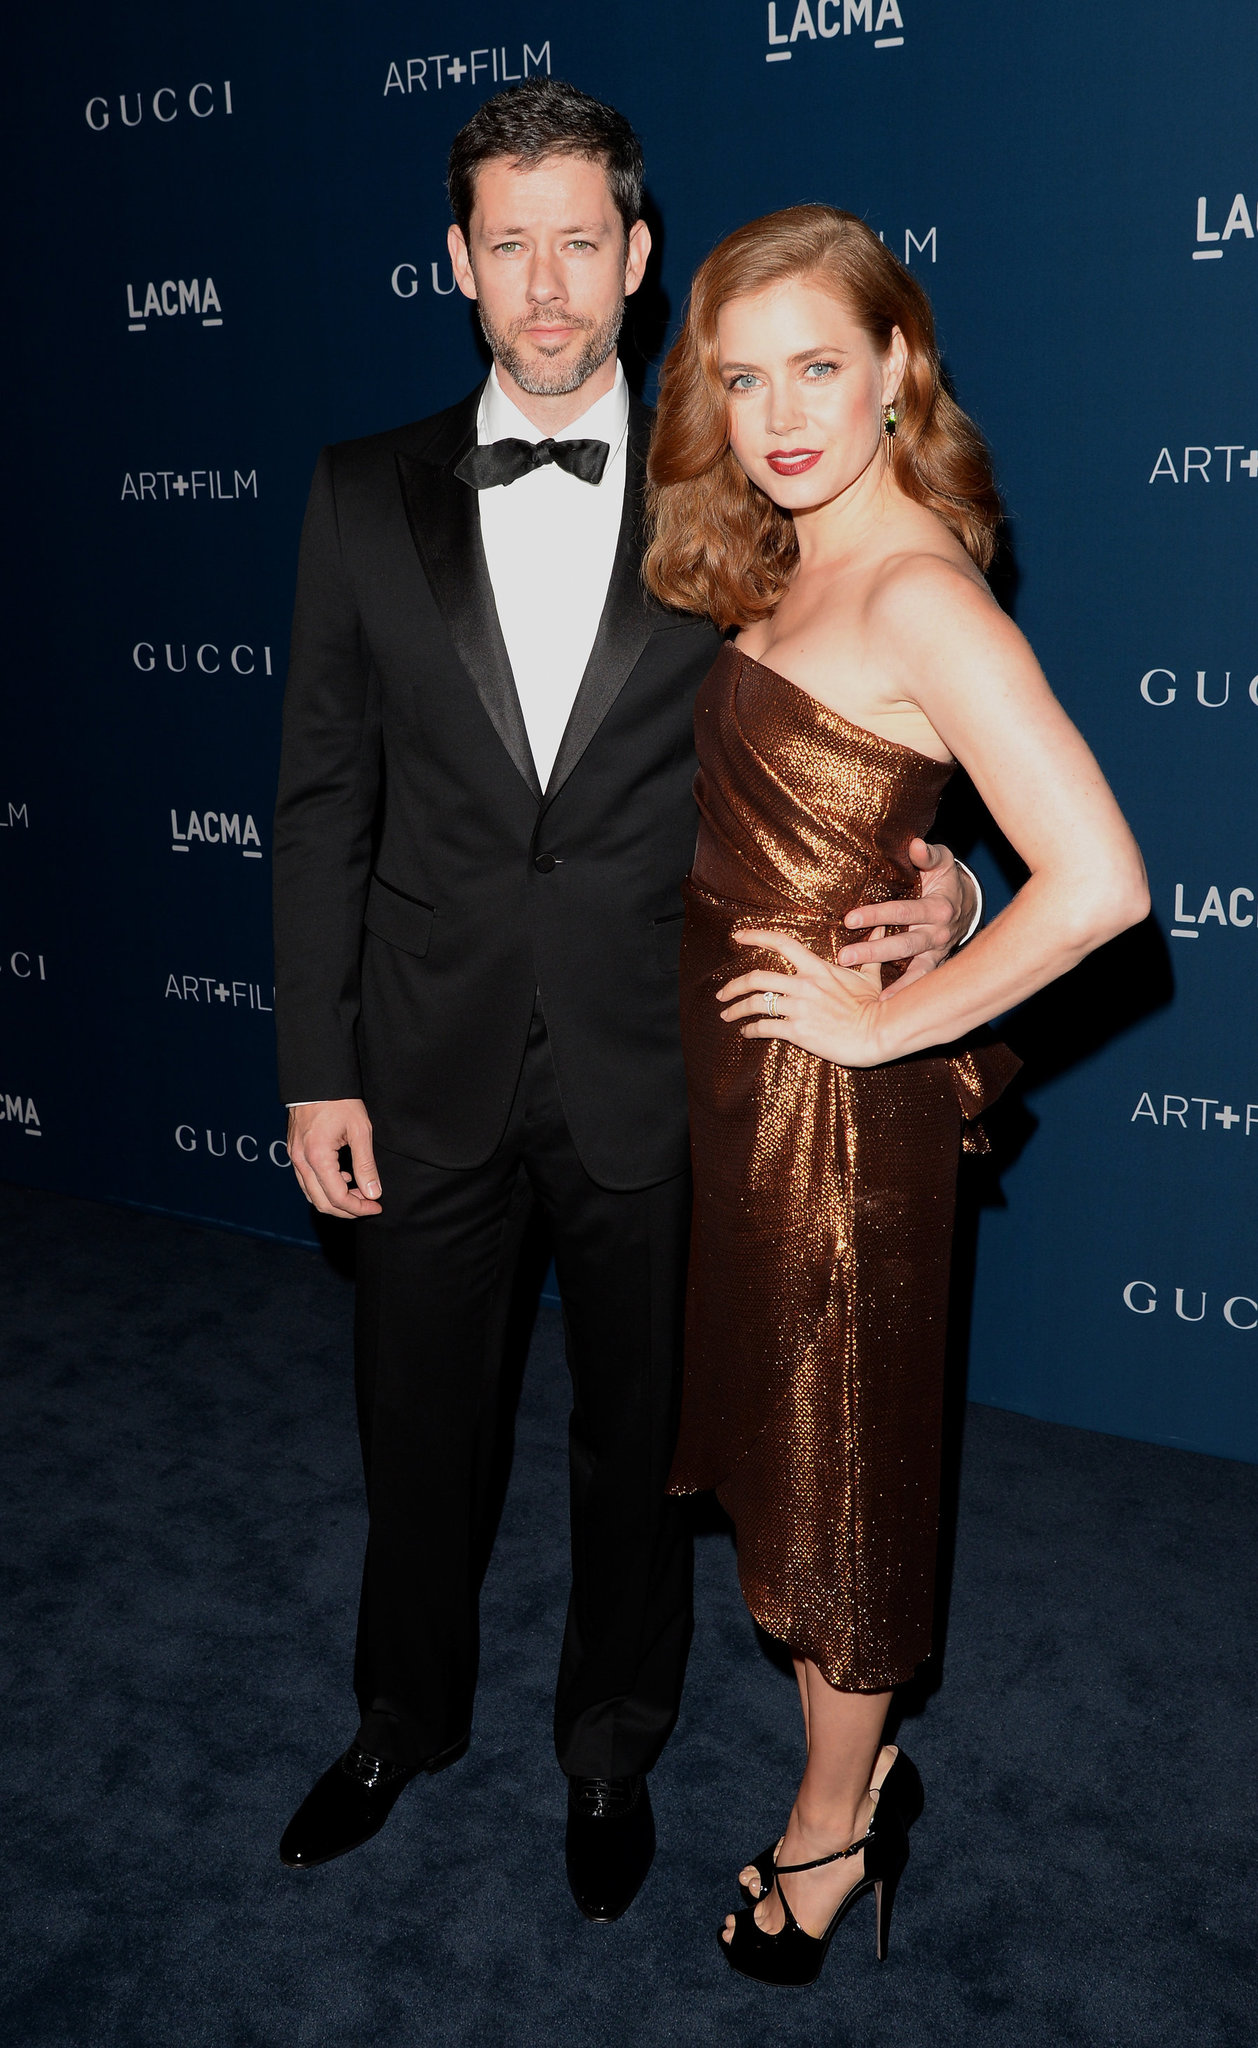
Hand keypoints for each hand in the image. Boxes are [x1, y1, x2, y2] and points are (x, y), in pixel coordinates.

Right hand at [288, 1099, 381, 1217]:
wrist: (317, 1079)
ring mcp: (294, 1157)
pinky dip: (324, 1187)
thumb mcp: (360, 1131)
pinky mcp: (294, 1152)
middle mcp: (301, 1161)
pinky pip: (306, 1181)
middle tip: (369, 1205)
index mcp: (317, 1157)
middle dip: (347, 1210)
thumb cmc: (339, 1101)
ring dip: (334, 1200)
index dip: (359, 1208)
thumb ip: (366, 1165)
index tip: (376, 1206)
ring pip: (311, 1194)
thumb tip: (373, 1193)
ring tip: (359, 1192)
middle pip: (321, 1202)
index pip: (338, 1197)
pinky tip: (343, 1177)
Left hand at [718, 931, 885, 1068]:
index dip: (756, 936)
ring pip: (755, 1003)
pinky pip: (765, 1027)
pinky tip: (746, 1033)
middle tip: (722, 993)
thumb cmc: (875, 1004)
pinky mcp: (798, 1030)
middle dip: (733, 986)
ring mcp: (799, 1007)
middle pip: (756, 977)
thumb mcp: (870, 974)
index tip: (738, 936)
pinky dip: (751, 1030)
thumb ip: (869, 952)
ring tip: (727, 1015)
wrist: (878, 1032)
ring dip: (736, 1009)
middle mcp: (803, 984)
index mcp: (817, 968)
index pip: (781, 943)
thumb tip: (880, 928)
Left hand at [838, 837, 973, 993]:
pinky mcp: (933, 964)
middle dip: (873, 951)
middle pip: (903, 944)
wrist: (968, 904)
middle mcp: (938, 933)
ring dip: (888, 979)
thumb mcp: (942, 862)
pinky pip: (919, 981)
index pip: (903, 912)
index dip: (877, 915)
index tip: (850, 919)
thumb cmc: (946, 879)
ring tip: (864, 989)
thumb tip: (915, 845)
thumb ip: (928, 855)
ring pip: (911, 968)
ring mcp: (936, 952)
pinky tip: (885, 1004)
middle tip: (844, 956)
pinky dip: (905, 993)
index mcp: (938, 908)